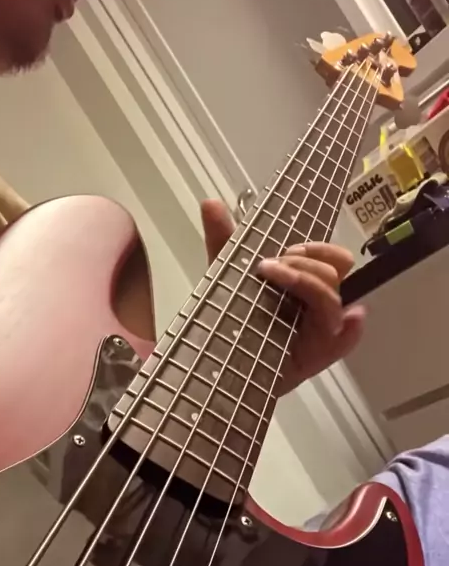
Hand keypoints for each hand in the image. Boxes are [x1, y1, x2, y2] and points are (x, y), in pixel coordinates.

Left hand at [201, 199, 364, 394]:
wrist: (218, 362)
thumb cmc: (231, 318)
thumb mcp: (227, 278)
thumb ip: (223, 242)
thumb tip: (210, 203)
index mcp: (303, 283)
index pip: (332, 257)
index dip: (317, 248)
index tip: (288, 249)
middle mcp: (315, 304)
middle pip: (333, 274)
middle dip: (304, 265)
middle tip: (270, 268)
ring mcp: (319, 331)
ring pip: (333, 302)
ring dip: (311, 283)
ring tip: (279, 277)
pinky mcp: (316, 357)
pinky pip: (343, 344)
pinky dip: (351, 333)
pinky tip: (354, 319)